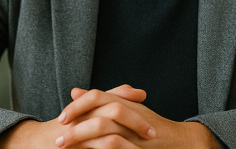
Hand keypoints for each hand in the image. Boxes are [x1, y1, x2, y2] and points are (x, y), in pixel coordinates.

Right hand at [0, 85, 147, 148]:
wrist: (36, 143)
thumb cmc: (67, 127)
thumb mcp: (88, 111)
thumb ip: (109, 99)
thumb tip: (138, 91)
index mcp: (87, 106)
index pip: (111, 96)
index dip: (128, 98)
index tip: (147, 103)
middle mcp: (83, 115)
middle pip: (113, 112)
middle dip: (135, 122)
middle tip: (152, 133)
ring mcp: (78, 132)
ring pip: (107, 135)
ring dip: (127, 144)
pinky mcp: (74, 145)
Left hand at [57, 87, 219, 148]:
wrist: (177, 140)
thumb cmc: (148, 126)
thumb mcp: (123, 109)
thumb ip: (100, 100)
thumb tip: (75, 91)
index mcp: (123, 101)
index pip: (96, 96)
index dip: (77, 106)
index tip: (62, 118)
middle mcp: (128, 111)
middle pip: (96, 110)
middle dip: (75, 123)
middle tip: (58, 138)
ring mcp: (133, 128)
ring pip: (103, 128)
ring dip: (81, 138)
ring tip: (64, 148)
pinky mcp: (135, 143)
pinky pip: (113, 145)